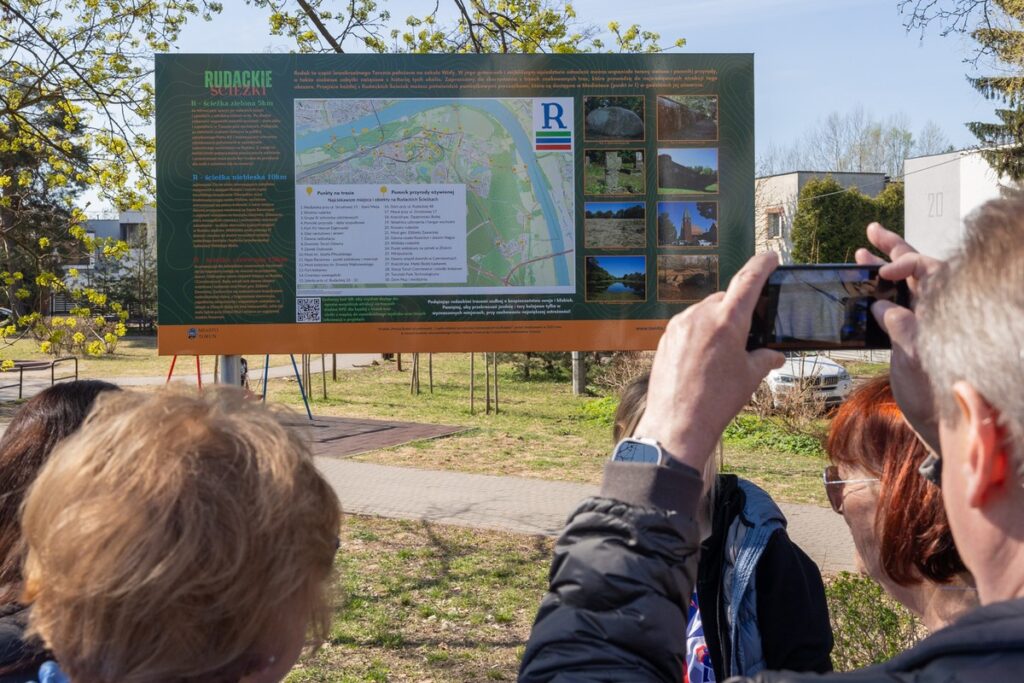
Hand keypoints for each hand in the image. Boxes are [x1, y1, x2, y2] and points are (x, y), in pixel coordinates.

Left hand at [634, 253, 784, 471]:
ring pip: (704, 312)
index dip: (762, 265)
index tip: (770, 257)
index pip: (748, 280)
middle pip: (724, 299)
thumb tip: (774, 355)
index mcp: (727, 320)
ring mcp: (679, 326)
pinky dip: (699, 334)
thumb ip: (764, 359)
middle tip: (747, 332)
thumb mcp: (749, 378)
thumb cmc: (716, 401)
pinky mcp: (665, 338)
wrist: (677, 424)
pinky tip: (703, 359)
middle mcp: (700, 316)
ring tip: (723, 354)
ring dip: (716, 323)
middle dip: (737, 310)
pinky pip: (687, 327)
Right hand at [855, 222, 944, 452]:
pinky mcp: (909, 335)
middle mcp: (937, 310)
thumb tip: (884, 307)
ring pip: (904, 285)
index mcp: (946, 308)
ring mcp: (923, 321)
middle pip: (917, 267)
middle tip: (871, 231)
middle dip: (892, 248)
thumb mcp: (917, 359)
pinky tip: (864, 289)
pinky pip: (895, 306)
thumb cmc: (937, 393)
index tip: (883, 273)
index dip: (904, 264)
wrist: (937, 421)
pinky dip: (879, 293)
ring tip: (861, 253)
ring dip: (882, 267)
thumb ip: (903, 328)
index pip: (928, 269)